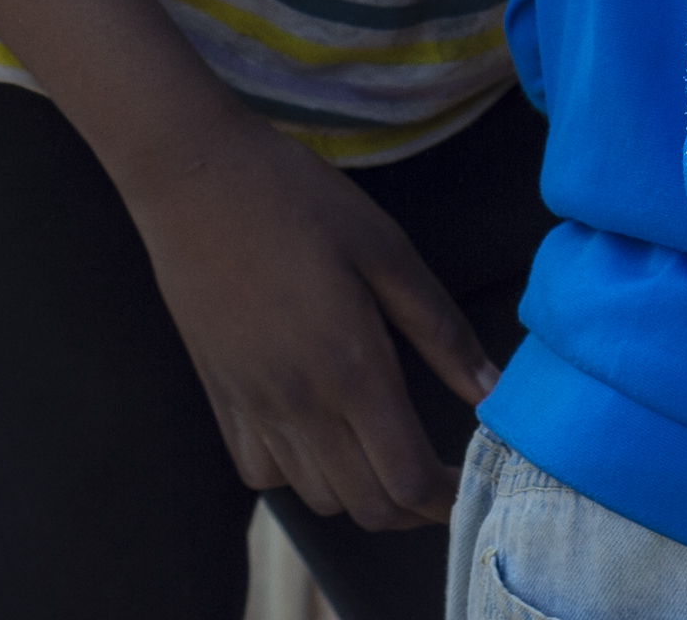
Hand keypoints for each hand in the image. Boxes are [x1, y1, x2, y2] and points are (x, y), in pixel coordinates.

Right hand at [119, 114, 497, 530]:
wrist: (193, 178)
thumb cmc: (298, 200)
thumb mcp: (386, 249)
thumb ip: (441, 328)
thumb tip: (493, 390)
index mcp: (352, 368)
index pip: (408, 480)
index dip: (448, 496)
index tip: (470, 478)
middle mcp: (301, 404)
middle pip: (368, 507)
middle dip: (415, 506)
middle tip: (440, 472)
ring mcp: (253, 407)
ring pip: (318, 498)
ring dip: (362, 493)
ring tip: (387, 453)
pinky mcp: (220, 398)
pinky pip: (262, 473)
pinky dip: (299, 476)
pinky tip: (320, 435)